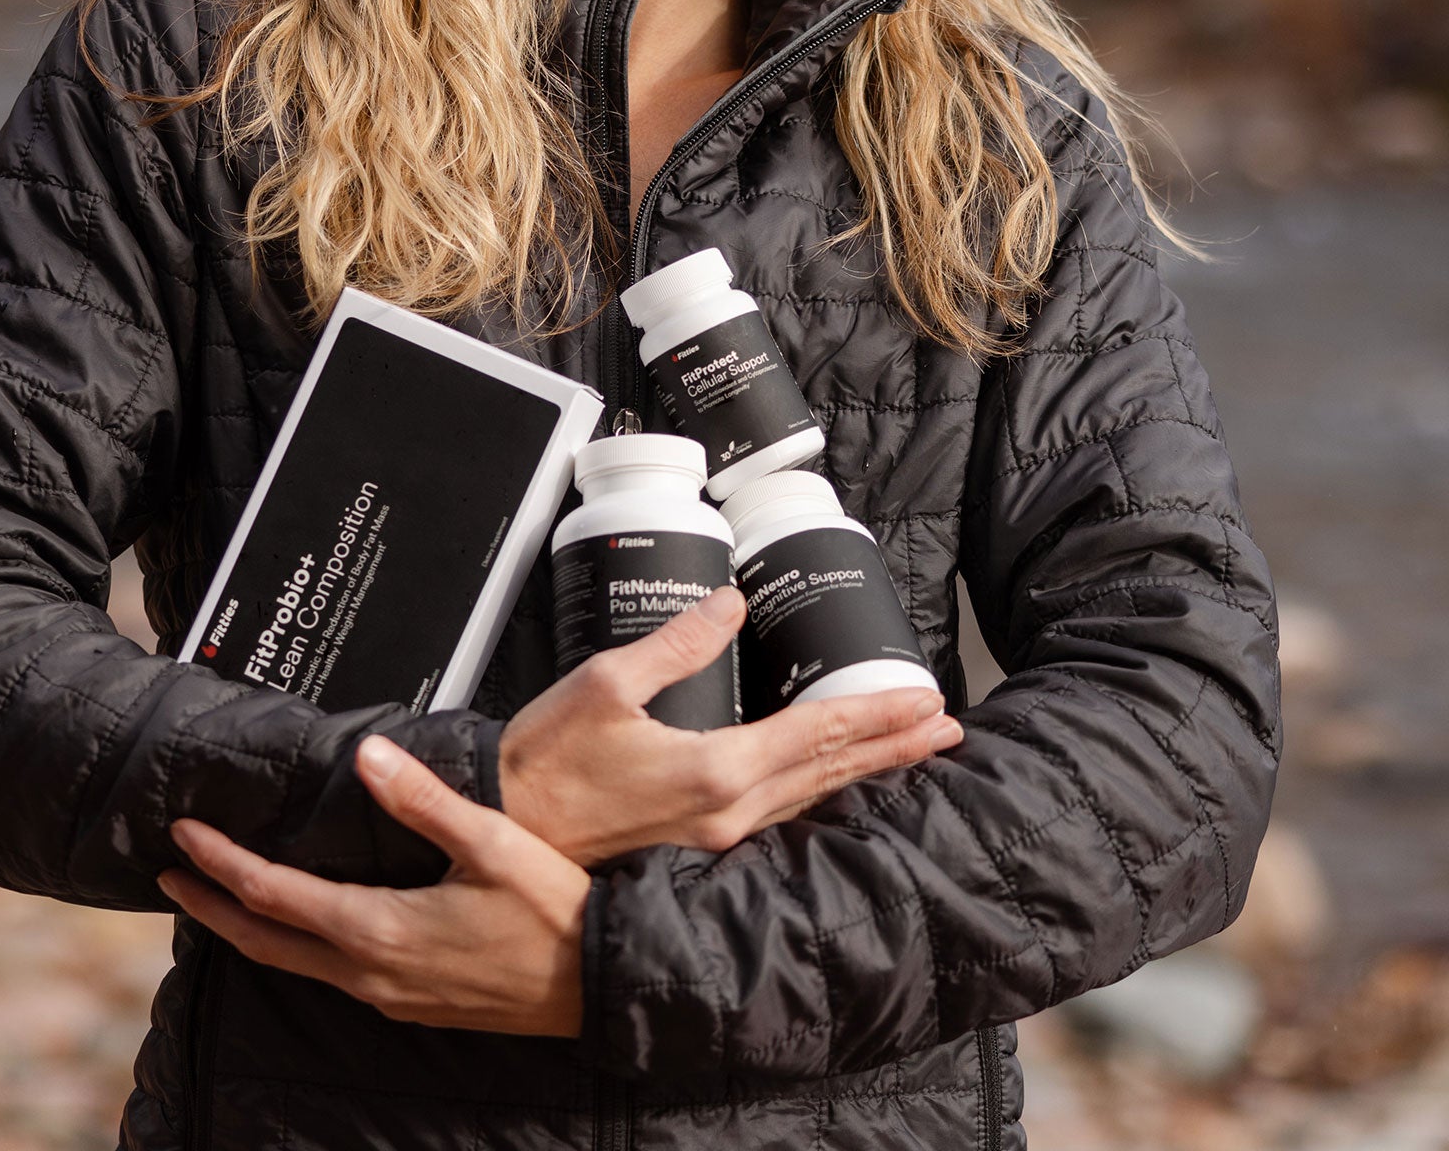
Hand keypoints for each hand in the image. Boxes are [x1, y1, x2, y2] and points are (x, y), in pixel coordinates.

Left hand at [159, 736, 588, 1037]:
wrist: (600, 986)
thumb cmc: (552, 913)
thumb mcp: (489, 844)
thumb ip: (422, 799)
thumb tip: (365, 756)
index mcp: (381, 930)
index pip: (274, 895)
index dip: (221, 863)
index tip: (183, 834)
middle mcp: (373, 973)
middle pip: (265, 941)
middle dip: (210, 906)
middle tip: (169, 874)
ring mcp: (391, 996)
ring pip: (295, 963)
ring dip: (249, 927)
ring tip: (220, 895)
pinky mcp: (414, 1004)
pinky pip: (331, 975)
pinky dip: (295, 944)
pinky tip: (305, 926)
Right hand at [500, 586, 961, 864]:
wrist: (504, 832)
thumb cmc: (544, 764)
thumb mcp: (605, 684)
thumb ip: (677, 643)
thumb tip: (731, 605)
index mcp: (714, 771)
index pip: (816, 735)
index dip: (875, 715)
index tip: (926, 702)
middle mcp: (726, 812)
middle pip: (828, 772)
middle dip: (890, 745)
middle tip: (944, 727)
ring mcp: (713, 836)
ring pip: (808, 796)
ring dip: (863, 769)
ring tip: (909, 751)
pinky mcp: (694, 842)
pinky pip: (778, 812)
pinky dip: (818, 790)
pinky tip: (828, 783)